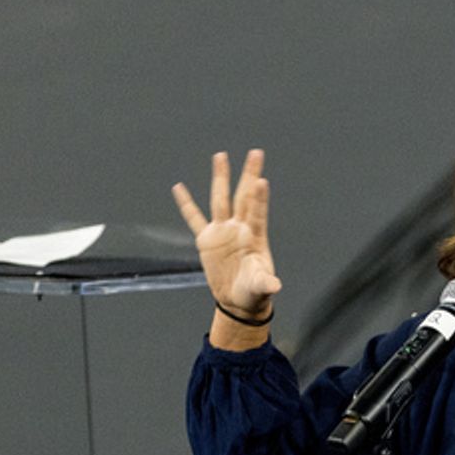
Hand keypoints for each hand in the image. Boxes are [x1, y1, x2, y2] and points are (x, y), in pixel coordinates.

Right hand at [171, 149, 280, 316]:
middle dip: (248, 175)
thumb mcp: (261, 287)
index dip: (259, 198)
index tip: (262, 180)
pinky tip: (179, 187)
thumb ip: (266, 283)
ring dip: (220, 178)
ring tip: (221, 155)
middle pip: (243, 196)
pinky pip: (193, 218)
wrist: (239, 301)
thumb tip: (275, 286)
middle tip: (256, 153)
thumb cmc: (254, 292)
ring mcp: (223, 231)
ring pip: (220, 199)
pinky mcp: (206, 240)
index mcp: (255, 238)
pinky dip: (186, 204)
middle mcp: (239, 229)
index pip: (257, 213)